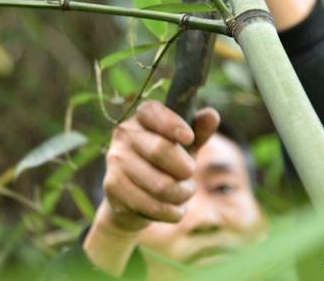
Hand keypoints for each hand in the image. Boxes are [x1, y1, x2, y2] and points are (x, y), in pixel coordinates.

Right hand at [99, 101, 219, 232]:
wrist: (133, 201)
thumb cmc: (164, 165)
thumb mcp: (185, 147)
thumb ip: (199, 131)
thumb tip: (211, 115)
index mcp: (141, 117)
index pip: (153, 112)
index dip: (172, 124)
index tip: (188, 138)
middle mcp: (124, 134)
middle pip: (160, 149)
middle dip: (185, 168)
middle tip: (190, 175)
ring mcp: (115, 159)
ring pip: (159, 184)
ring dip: (181, 194)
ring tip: (184, 193)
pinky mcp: (112, 185)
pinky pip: (151, 205)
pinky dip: (171, 211)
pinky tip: (174, 209)